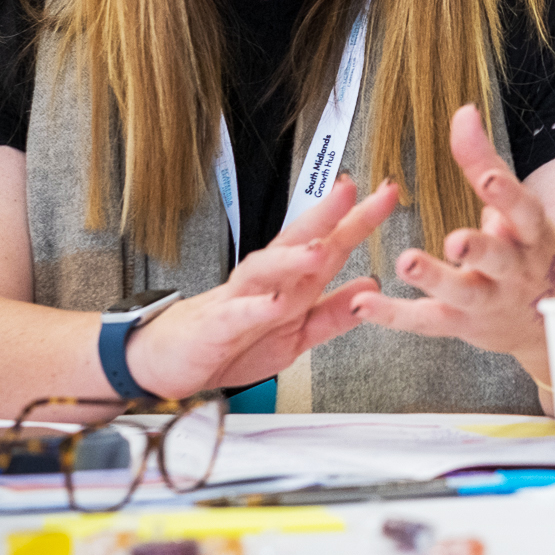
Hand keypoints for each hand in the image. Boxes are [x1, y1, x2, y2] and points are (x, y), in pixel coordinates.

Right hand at [124, 176, 399, 397]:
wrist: (168, 364)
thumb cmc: (230, 342)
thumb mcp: (296, 335)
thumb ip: (333, 314)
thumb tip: (371, 286)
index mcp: (287, 281)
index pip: (326, 242)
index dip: (356, 219)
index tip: (387, 194)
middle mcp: (265, 281)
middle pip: (298, 240)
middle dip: (327, 215)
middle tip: (352, 191)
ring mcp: (239, 299)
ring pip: (266, 270)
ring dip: (293, 258)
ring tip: (319, 248)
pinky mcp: (217, 327)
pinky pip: (237, 315)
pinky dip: (255, 308)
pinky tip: (272, 302)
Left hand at [348, 103, 554, 383]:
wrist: (552, 323)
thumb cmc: (530, 252)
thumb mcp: (519, 209)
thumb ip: (485, 162)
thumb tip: (463, 111)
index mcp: (531, 234)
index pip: (522, 210)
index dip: (506, 194)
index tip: (486, 179)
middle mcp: (514, 269)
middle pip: (498, 259)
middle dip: (479, 249)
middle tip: (456, 240)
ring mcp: (489, 300)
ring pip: (462, 293)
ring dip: (434, 278)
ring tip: (406, 261)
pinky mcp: (463, 324)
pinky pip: (427, 320)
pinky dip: (394, 315)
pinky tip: (363, 304)